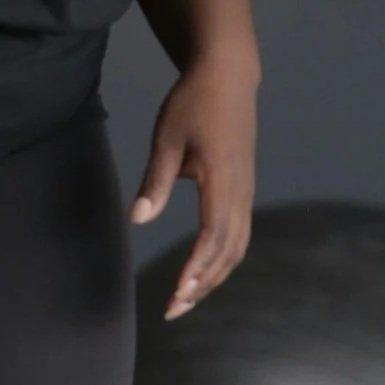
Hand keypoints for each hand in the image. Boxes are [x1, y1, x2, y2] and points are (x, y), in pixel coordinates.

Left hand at [129, 53, 257, 317]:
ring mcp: (246, 190)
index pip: (214, 235)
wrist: (228, 76)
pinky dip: (222, 259)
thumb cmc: (193, 103)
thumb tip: (138, 219)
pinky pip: (239, 234)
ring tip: (186, 298)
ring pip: (237, 247)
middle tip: (173, 308)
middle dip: (203, 284)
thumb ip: (155, 181)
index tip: (178, 292)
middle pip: (229, 251)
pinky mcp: (244, 188)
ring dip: (214, 276)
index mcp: (223, 178)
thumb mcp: (167, 139)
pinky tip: (202, 272)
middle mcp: (241, 190)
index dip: (197, 268)